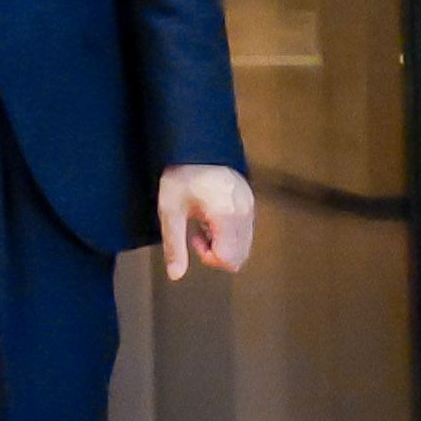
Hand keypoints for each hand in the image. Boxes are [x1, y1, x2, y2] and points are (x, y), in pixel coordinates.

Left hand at [154, 166, 256, 282]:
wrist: (195, 144)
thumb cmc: (181, 174)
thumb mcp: (170, 211)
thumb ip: (174, 245)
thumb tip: (175, 275)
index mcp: (226, 215)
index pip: (229, 259)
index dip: (208, 257)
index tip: (193, 238)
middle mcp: (244, 212)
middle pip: (240, 256)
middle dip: (217, 253)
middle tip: (198, 232)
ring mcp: (250, 206)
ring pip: (244, 246)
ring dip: (223, 244)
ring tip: (204, 223)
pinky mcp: (250, 202)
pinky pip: (245, 231)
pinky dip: (230, 233)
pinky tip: (212, 217)